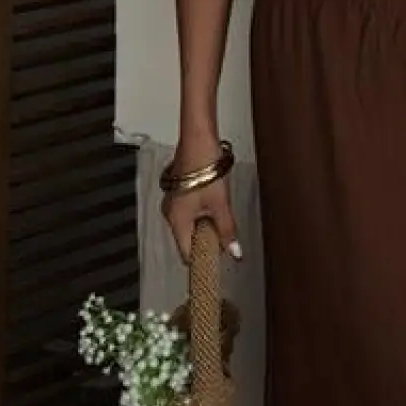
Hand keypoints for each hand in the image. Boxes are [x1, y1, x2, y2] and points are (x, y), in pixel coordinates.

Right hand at [161, 137, 240, 264]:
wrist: (198, 139)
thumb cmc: (205, 169)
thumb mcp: (221, 204)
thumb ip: (227, 230)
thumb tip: (234, 253)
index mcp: (176, 220)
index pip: (186, 253)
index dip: (202, 261)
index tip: (216, 266)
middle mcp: (170, 214)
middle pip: (188, 239)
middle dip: (207, 242)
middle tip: (226, 240)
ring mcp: (173, 202)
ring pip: (190, 225)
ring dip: (206, 227)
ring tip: (223, 219)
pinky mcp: (179, 191)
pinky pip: (190, 212)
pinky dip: (203, 215)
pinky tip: (216, 207)